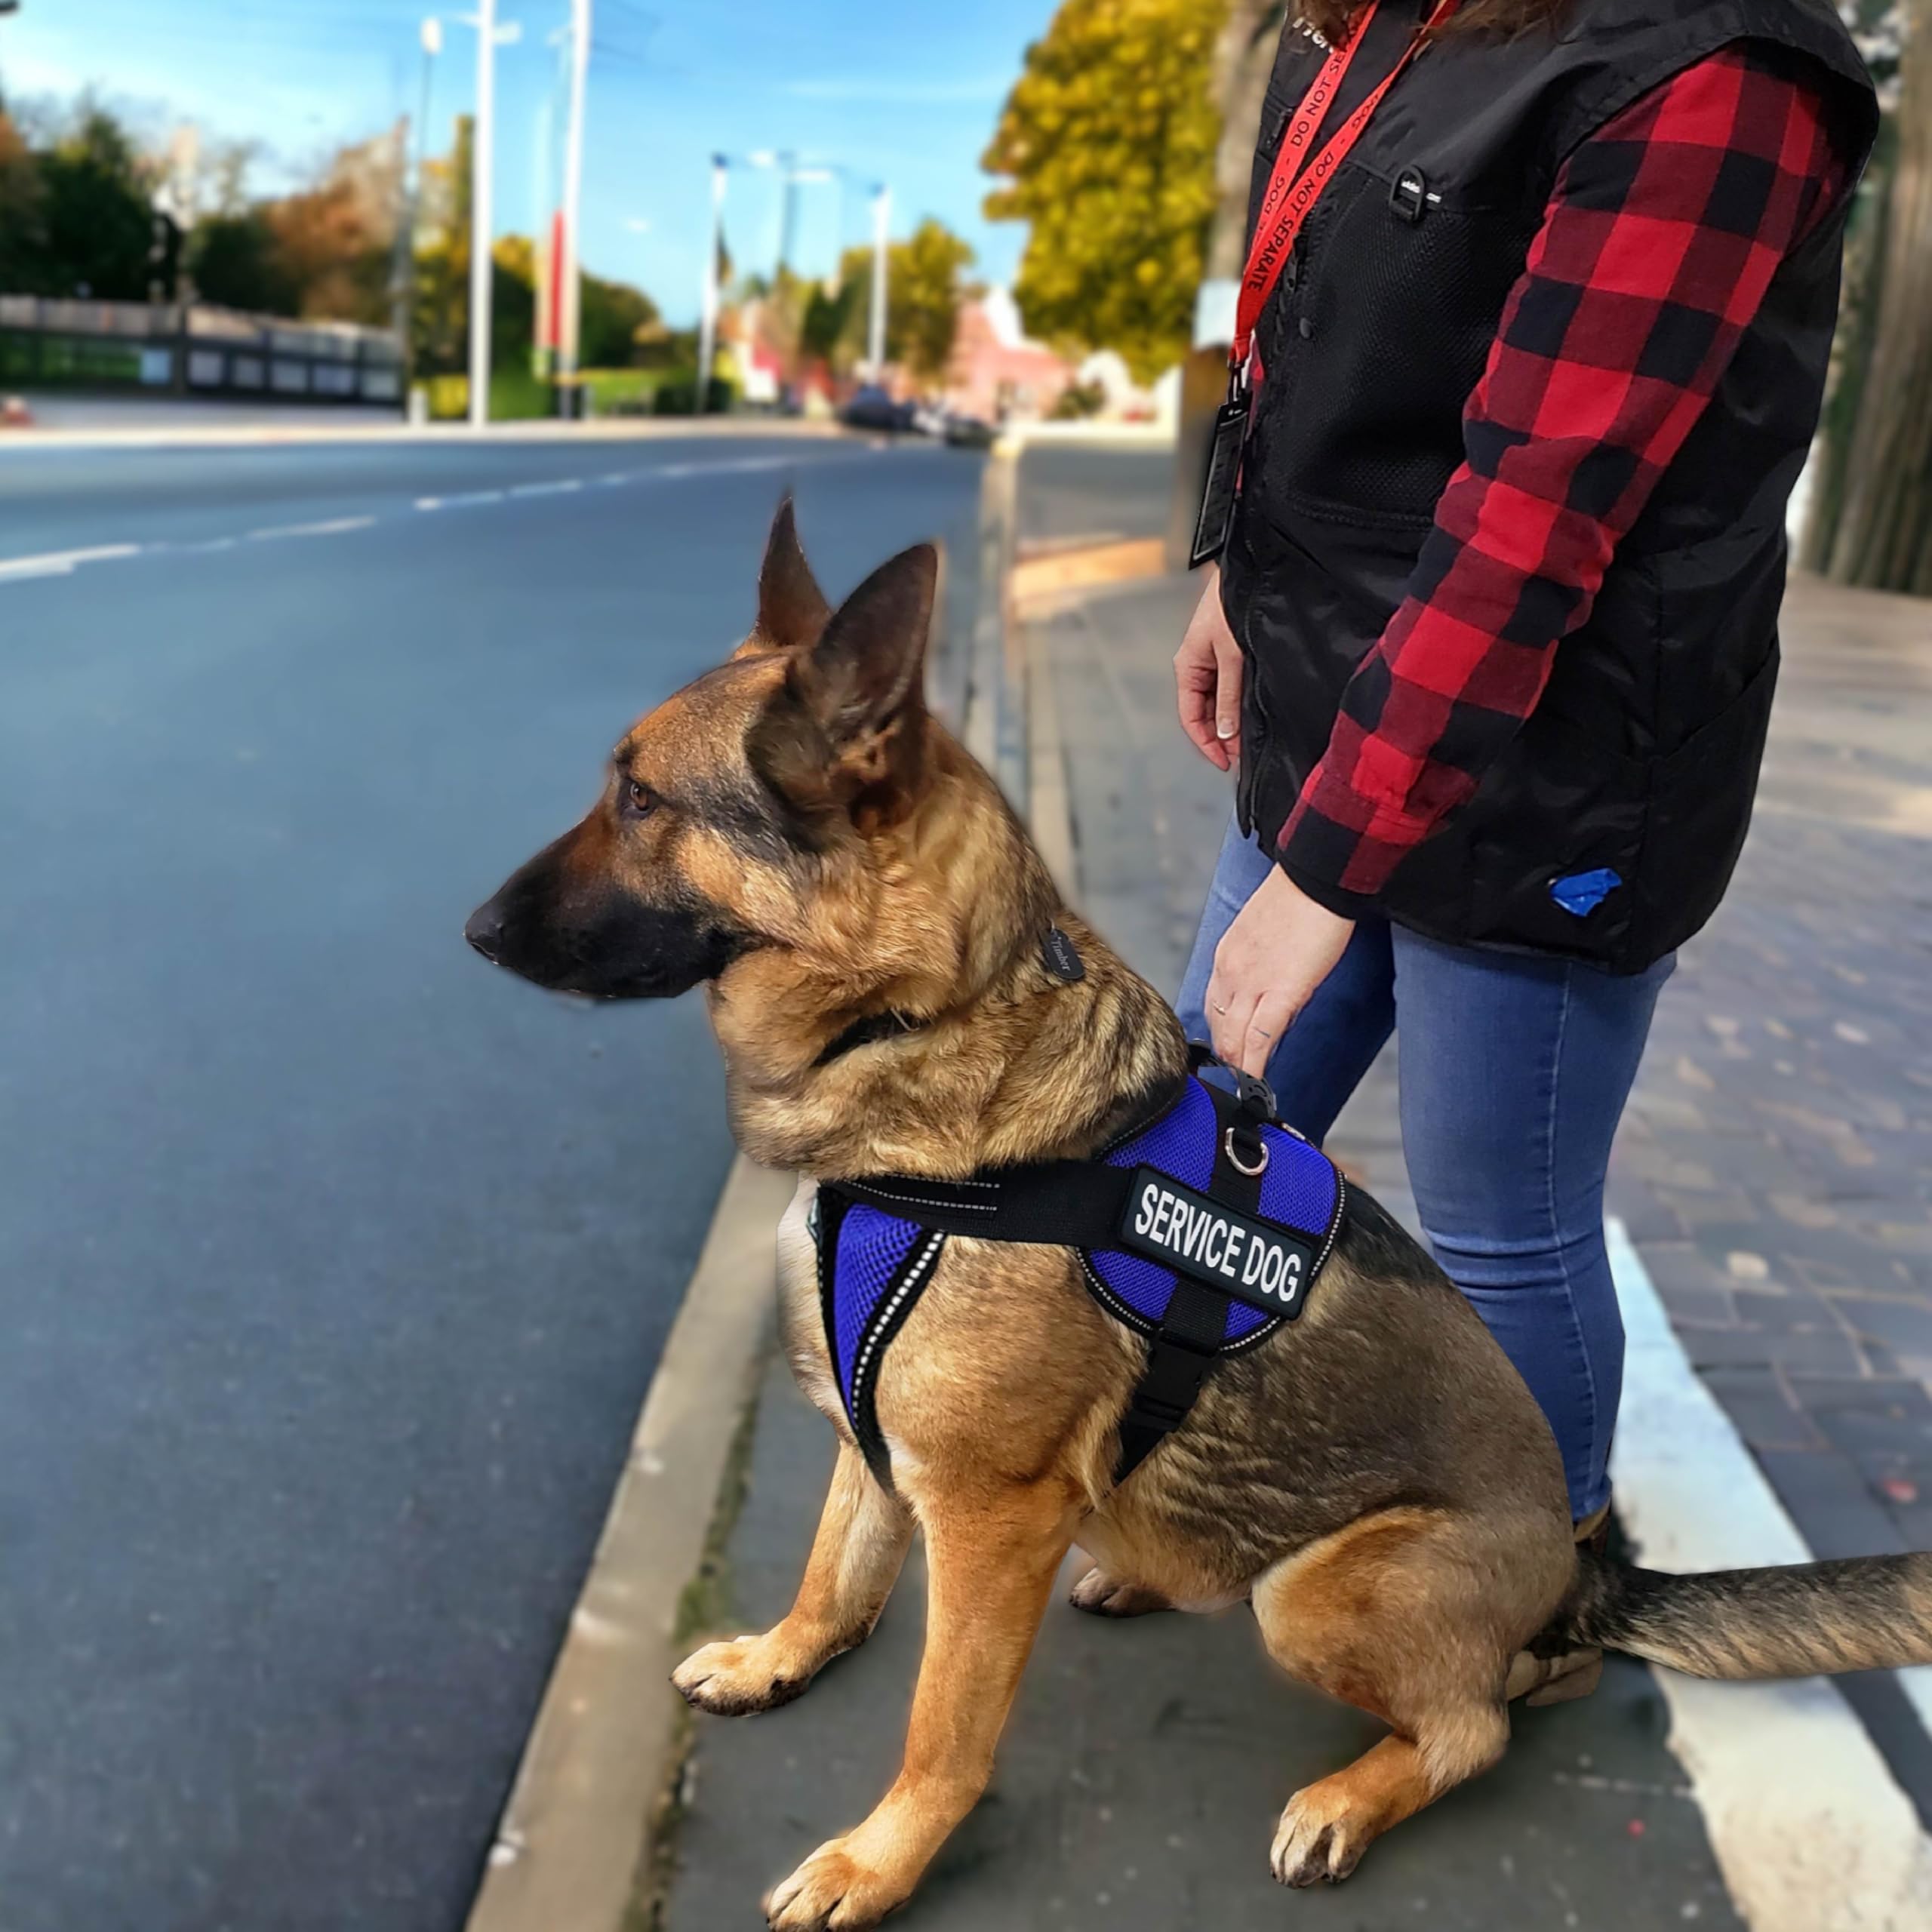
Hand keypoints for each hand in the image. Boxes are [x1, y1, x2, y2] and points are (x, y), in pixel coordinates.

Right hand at [1174, 565, 1242, 770]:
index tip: (1226, 763)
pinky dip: (1239, 704)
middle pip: (1205, 714)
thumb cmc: (1233, 605)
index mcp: (1187, 667)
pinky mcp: (1229, 655)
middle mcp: (1197, 667)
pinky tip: (1253, 715)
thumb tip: (1227, 733)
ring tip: (1250, 740)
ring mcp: (1213, 661)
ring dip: (1232, 722)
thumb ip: (1229, 696)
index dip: (1207, 744)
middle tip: (1243, 756)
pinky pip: (1230, 688)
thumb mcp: (1232, 656)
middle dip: (1222, 737)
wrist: (1250, 571)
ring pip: (1219, 703)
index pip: (1191, 718)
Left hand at [1206, 867, 1354, 1075]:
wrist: (1316, 878)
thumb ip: (1255, 962)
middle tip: (1232, 1079)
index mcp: (1225, 957)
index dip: (1219, 1032)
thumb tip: (1266, 987)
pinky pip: (1261, 1037)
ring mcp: (1252, 984)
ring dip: (1237, 1065)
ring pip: (1233, 1037)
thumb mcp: (1260, 932)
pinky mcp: (1282, 992)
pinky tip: (1254, 1082)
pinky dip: (1255, 1064)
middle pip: (1218, 1027)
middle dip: (1224, 1057)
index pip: (1213, 1005)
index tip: (1226, 1050)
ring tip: (1243, 1087)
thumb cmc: (1297, 899)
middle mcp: (1230, 973)